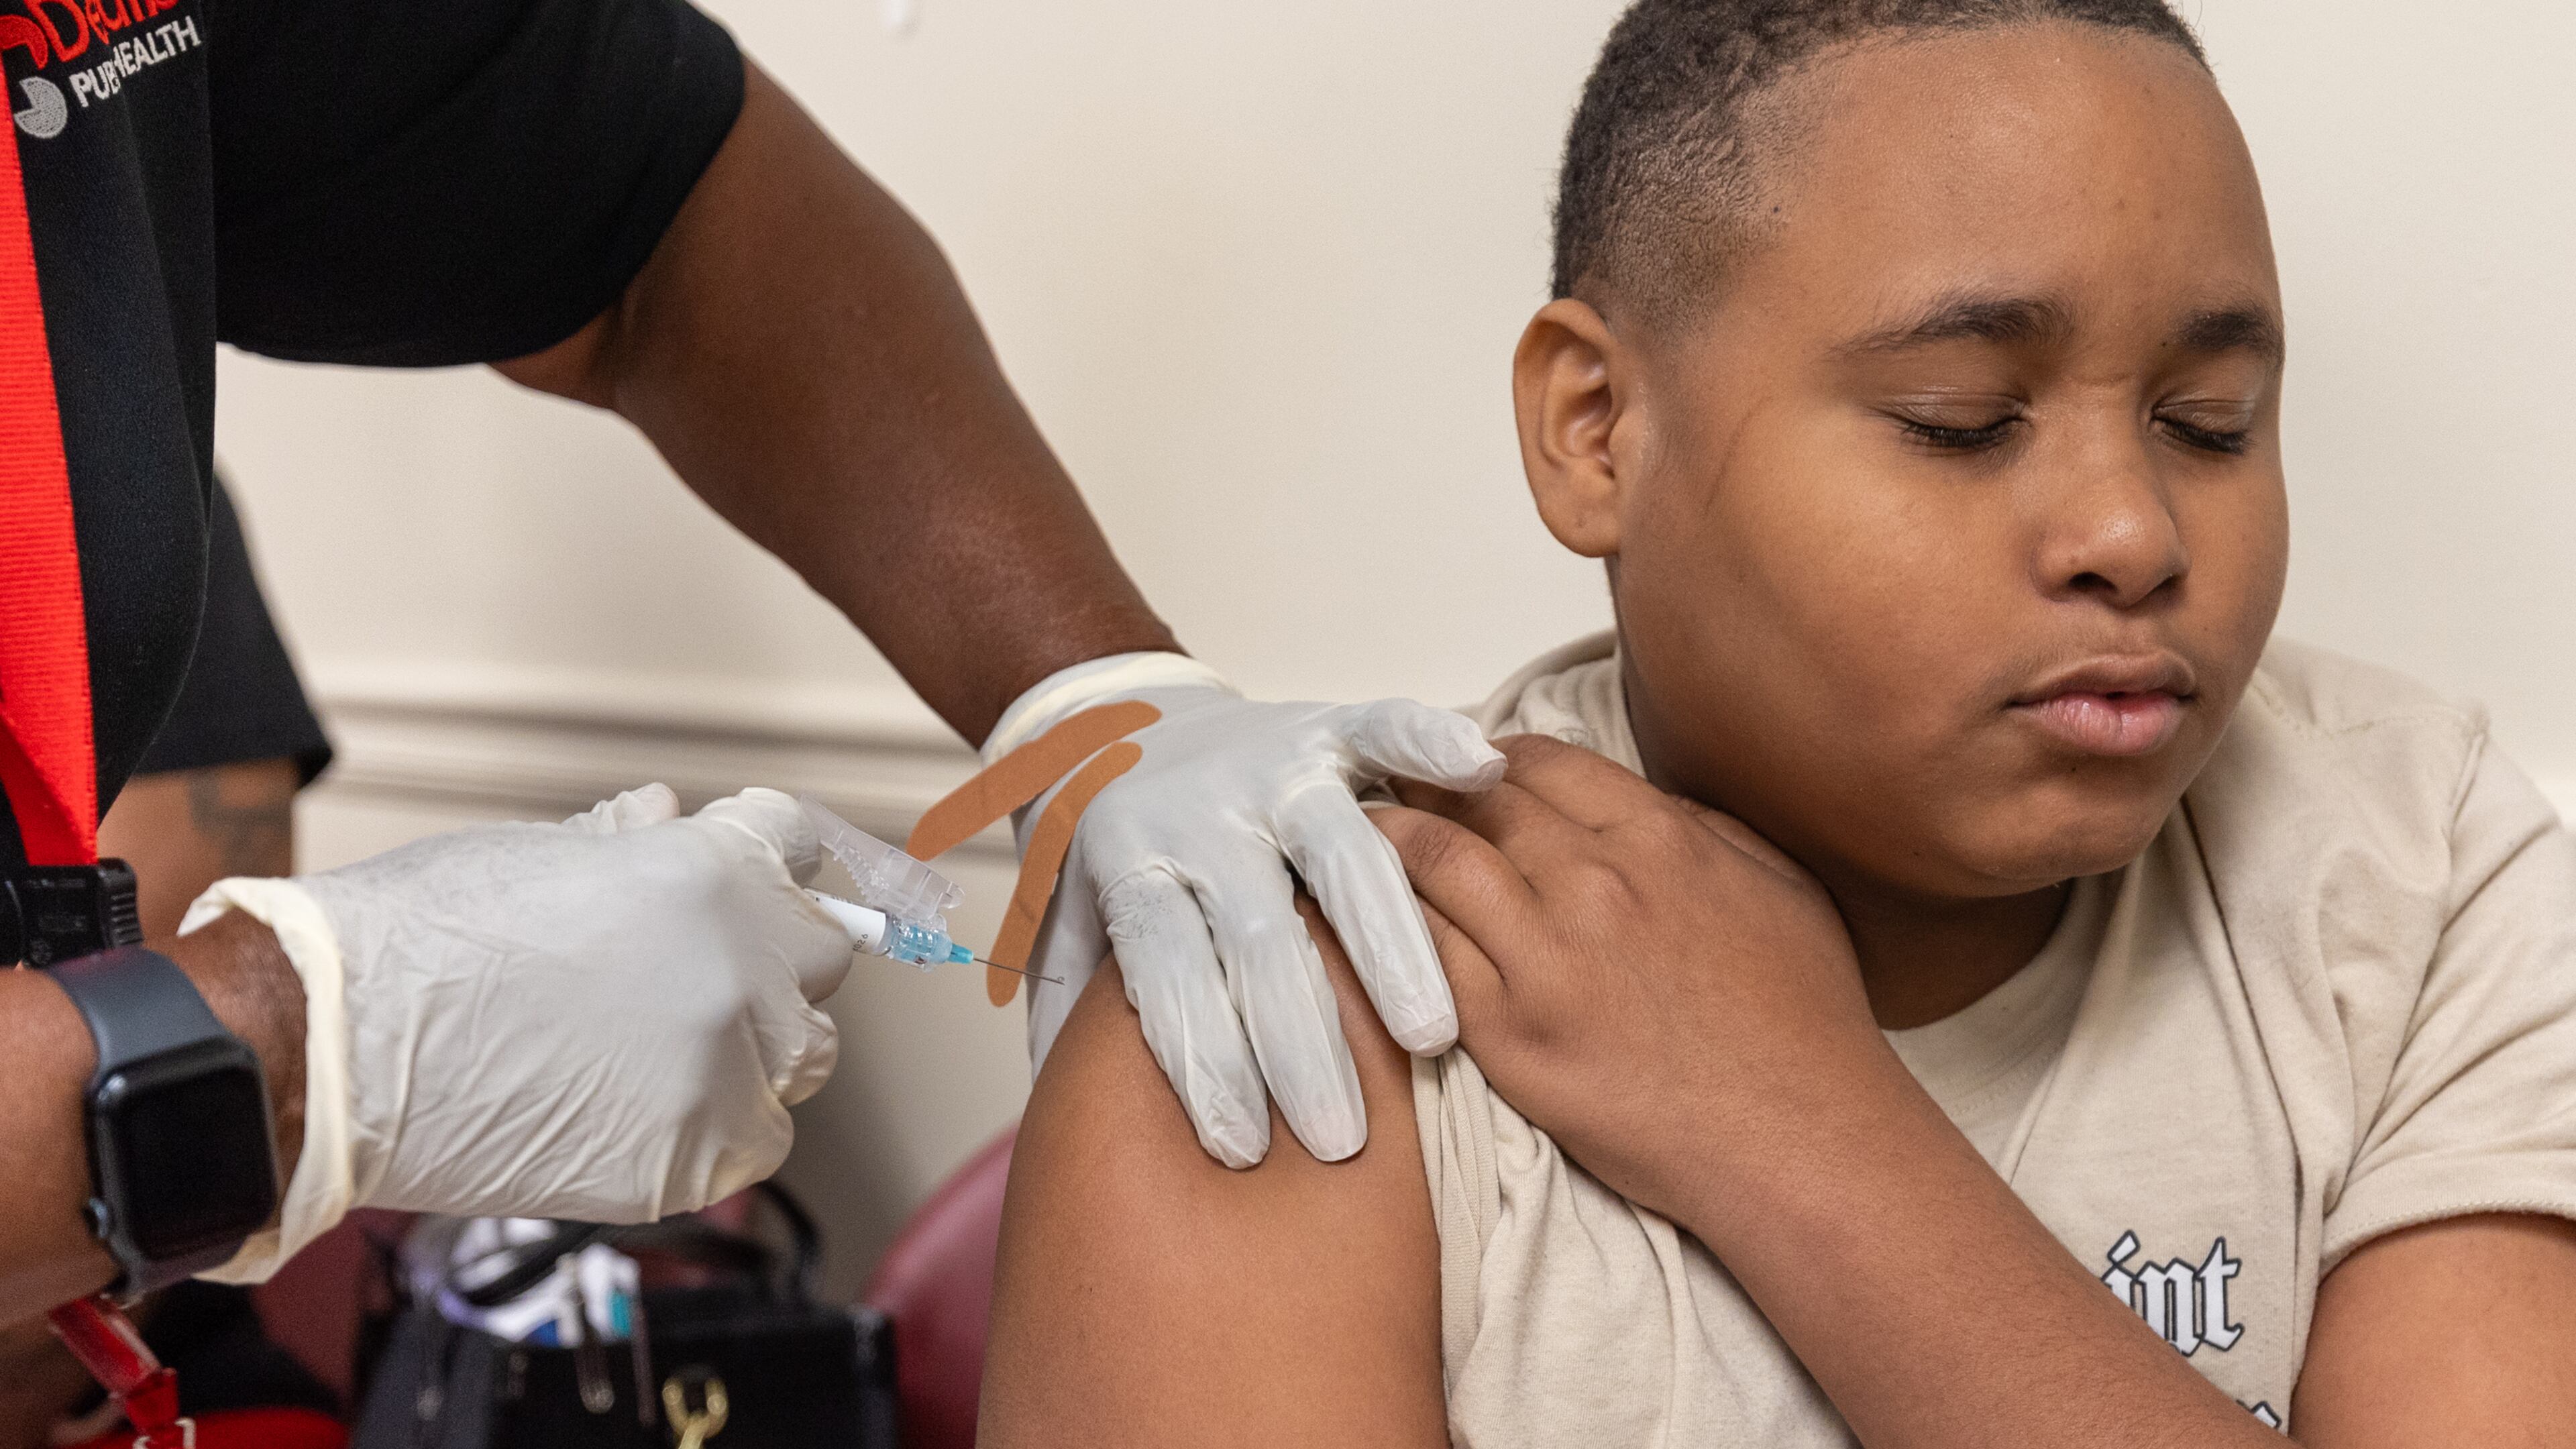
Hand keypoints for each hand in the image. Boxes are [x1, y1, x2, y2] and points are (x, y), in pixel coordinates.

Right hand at [198, 785, 850, 1239]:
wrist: (331, 1052)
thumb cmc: (416, 940)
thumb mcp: (534, 853)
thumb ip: (629, 841)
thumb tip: (668, 814)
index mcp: (709, 873)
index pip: (792, 843)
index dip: (765, 854)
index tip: (749, 875)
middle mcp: (741, 969)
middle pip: (818, 955)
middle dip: (772, 954)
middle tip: (703, 973)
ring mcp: (726, 1069)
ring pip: (802, 1054)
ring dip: (757, 1045)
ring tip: (668, 1048)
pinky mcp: (695, 1159)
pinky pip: (753, 1139)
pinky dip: (716, 1127)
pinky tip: (645, 1114)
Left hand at [1019, 680, 1503, 1166]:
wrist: (1105, 713)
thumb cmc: (1104, 847)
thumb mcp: (1062, 923)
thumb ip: (1067, 1014)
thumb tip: (1061, 1135)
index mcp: (1129, 865)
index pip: (1165, 971)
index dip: (1201, 1057)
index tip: (1240, 1146)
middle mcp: (1199, 816)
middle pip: (1257, 936)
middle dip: (1300, 1043)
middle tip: (1340, 1137)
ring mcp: (1267, 767)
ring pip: (1341, 857)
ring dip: (1390, 946)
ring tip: (1431, 1037)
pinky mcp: (1322, 726)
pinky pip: (1383, 729)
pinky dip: (1431, 743)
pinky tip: (1486, 772)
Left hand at [1373, 736, 1879, 1221]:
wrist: (1798, 1139)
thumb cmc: (1802, 1022)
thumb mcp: (1779, 886)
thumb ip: (1702, 828)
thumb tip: (1641, 797)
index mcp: (1656, 837)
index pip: (1536, 762)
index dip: (1483, 757)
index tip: (1457, 766)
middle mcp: (1593, 882)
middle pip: (1474, 802)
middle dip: (1420, 783)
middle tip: (1381, 784)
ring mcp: (1545, 957)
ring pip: (1431, 863)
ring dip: (1383, 837)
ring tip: (1353, 834)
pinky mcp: (1508, 1032)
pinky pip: (1419, 955)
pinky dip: (1379, 922)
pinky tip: (1352, 912)